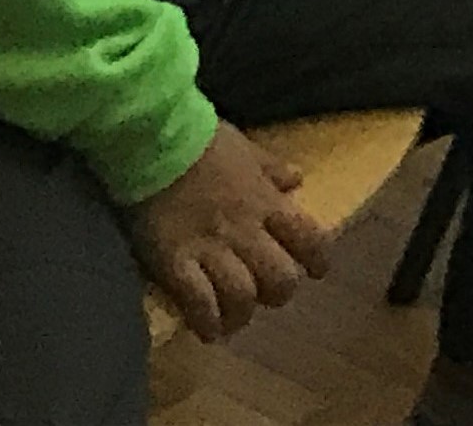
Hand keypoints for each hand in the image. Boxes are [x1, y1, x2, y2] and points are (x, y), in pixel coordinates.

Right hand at [125, 120, 329, 345]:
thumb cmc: (201, 141)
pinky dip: (206, 321)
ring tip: (233, 320)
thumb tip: (297, 179)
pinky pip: (198, 302)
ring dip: (241, 314)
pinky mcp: (174, 262)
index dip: (318, 260)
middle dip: (278, 294)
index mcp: (267, 202)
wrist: (154, 143)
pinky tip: (207, 330)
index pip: (310, 239)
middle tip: (265, 297)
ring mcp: (211, 249)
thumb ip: (271, 168)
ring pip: (242, 296)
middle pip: (279, 278)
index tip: (316, 271)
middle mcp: (246, 230)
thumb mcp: (246, 148)